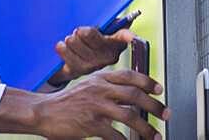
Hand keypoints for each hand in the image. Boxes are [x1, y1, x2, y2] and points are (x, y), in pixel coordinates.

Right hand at [34, 68, 167, 139]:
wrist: (43, 111)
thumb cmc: (66, 102)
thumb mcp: (87, 87)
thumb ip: (106, 88)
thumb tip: (131, 95)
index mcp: (99, 78)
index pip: (129, 75)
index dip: (147, 81)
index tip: (159, 90)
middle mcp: (99, 89)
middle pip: (135, 94)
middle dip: (155, 106)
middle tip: (166, 114)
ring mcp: (95, 106)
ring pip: (130, 115)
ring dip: (146, 128)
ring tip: (155, 136)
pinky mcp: (90, 123)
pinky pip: (115, 135)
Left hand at [47, 26, 134, 85]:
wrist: (71, 58)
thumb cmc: (88, 39)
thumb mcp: (97, 28)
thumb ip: (107, 22)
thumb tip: (119, 19)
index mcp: (117, 41)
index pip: (124, 36)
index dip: (127, 36)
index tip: (130, 36)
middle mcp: (110, 56)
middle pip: (92, 35)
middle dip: (81, 31)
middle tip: (77, 31)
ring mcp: (96, 65)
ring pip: (78, 45)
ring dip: (71, 40)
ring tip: (69, 39)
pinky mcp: (82, 72)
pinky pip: (69, 57)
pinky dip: (63, 49)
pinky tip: (62, 46)